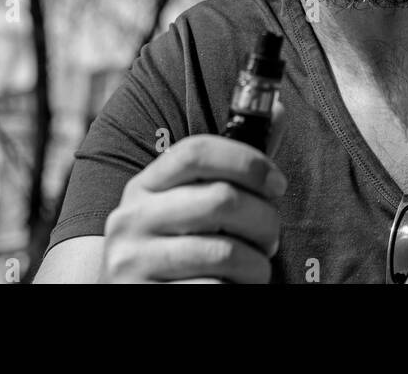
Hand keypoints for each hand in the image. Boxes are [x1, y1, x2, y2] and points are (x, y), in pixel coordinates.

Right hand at [101, 134, 287, 282]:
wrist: (131, 295)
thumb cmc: (177, 247)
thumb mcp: (193, 202)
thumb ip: (235, 164)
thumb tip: (278, 110)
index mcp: (144, 186)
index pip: (196, 151)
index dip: (246, 160)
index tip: (276, 183)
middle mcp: (130, 219)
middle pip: (221, 199)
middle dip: (265, 220)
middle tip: (271, 237)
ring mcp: (131, 262)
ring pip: (225, 251)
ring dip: (257, 264)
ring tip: (255, 267)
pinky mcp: (143, 297)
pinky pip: (214, 289)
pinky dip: (237, 290)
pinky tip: (232, 288)